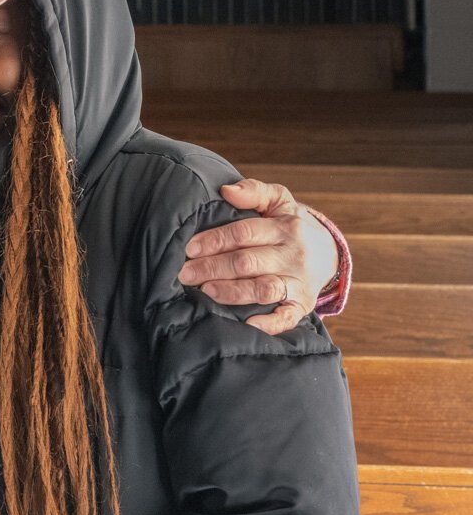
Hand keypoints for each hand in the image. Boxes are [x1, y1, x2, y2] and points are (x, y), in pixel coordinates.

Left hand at [177, 178, 338, 335]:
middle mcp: (293, 255)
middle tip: (185, 273)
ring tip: (206, 291)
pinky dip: (269, 323)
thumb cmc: (291, 226)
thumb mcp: (279, 201)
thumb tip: (227, 190)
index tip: (190, 248)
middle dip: (213, 268)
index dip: (215, 240)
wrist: (329, 253)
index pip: (244, 233)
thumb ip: (254, 191)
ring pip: (263, 289)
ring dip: (232, 292)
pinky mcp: (303, 305)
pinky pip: (287, 317)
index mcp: (284, 228)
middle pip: (248, 262)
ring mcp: (298, 282)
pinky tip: (247, 324)